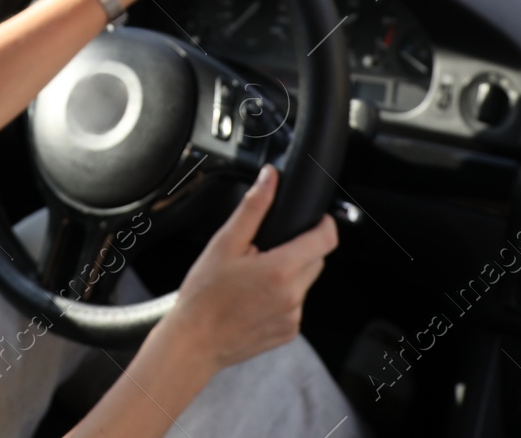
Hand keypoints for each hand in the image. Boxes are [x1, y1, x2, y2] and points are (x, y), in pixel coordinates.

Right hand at [158, 165, 338, 373]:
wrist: (194, 342)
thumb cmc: (203, 295)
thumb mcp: (224, 243)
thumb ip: (253, 207)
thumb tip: (270, 178)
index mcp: (281, 270)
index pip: (326, 239)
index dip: (324, 223)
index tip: (315, 218)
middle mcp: (293, 296)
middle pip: (317, 259)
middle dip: (300, 248)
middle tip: (265, 250)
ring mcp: (293, 318)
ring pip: (306, 283)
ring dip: (290, 274)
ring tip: (255, 276)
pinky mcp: (288, 332)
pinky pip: (296, 305)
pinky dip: (283, 296)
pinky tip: (255, 298)